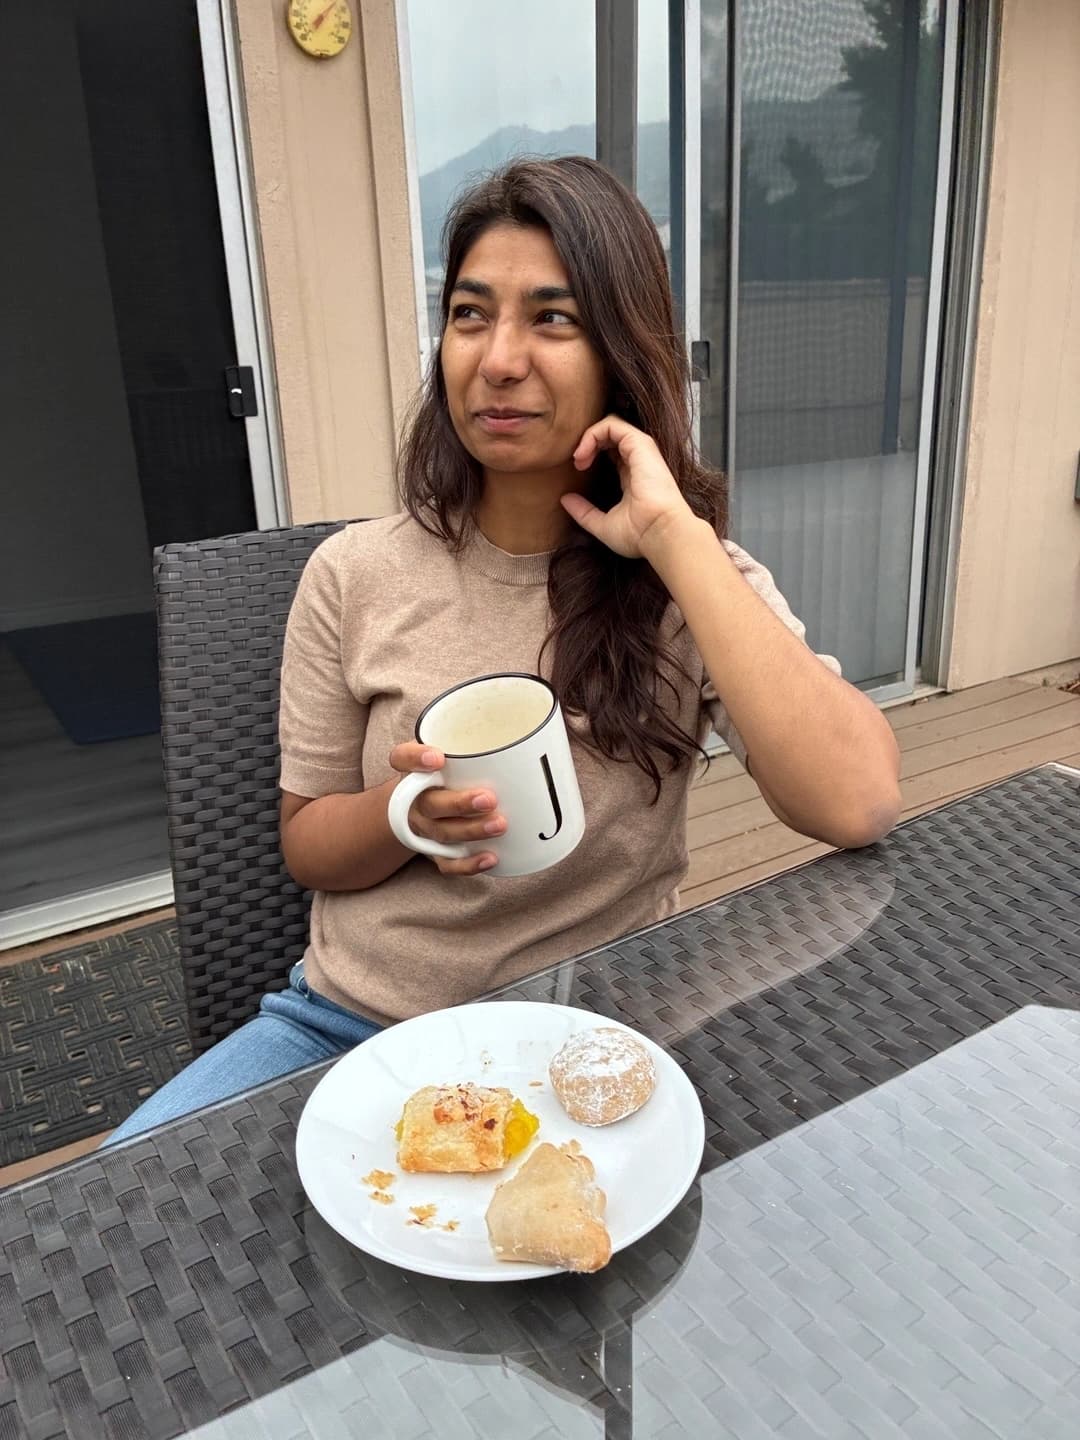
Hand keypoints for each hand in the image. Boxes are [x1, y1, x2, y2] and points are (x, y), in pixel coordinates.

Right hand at [388, 743, 506, 875]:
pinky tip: (492, 857)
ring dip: (471, 831)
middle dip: (459, 803)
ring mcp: (424, 828)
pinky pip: (447, 863)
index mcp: (413, 770)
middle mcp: (414, 800)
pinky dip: (468, 864)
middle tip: (489, 799)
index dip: (416, 759)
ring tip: (500, 825)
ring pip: (443, 832)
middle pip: (430, 803)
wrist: (416, 808)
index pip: (402, 758)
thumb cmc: (444, 773)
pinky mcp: (435, 851)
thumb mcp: (449, 750)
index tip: (437, 757)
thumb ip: (473, 741)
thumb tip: (527, 734)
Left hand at [560, 414, 696, 559]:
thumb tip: (565, 500)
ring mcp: (641, 450)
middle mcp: (638, 460)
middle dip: (587, 442)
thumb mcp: (603, 525)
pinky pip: (612, 424)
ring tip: (578, 457)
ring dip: (588, 436)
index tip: (579, 469)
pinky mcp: (641, 445)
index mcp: (632, 475)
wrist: (660, 534)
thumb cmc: (640, 534)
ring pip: (610, 425)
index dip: (591, 452)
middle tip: (577, 461)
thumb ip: (583, 512)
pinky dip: (592, 434)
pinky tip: (583, 452)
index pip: (611, 450)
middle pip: (609, 435)